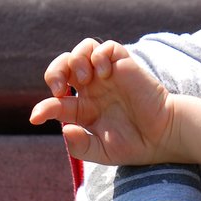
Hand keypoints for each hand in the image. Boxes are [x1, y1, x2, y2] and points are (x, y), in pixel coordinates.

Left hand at [29, 38, 177, 165]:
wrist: (164, 136)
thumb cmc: (135, 145)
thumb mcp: (102, 153)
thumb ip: (80, 146)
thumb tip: (63, 128)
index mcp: (85, 108)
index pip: (56, 100)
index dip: (42, 107)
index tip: (36, 117)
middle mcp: (94, 88)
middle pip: (64, 65)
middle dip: (54, 71)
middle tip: (60, 89)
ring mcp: (108, 75)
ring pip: (83, 49)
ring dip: (75, 60)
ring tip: (84, 78)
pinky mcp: (125, 65)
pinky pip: (106, 47)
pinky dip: (98, 55)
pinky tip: (104, 74)